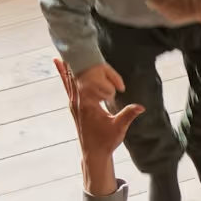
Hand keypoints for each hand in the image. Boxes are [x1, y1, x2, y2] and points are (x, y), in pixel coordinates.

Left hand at [55, 56, 142, 195]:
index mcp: (87, 105)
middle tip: (69, 46)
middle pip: (74, 78)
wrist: (93, 153)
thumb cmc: (106, 141)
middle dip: (73, 63)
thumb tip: (141, 106)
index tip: (85, 55)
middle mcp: (77, 102)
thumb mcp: (119, 127)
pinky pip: (68, 87)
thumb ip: (128, 115)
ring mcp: (74, 104)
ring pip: (68, 82)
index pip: (86, 82)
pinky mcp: (74, 107)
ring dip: (65, 68)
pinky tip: (61, 68)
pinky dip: (64, 77)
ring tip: (59, 54)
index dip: (87, 69)